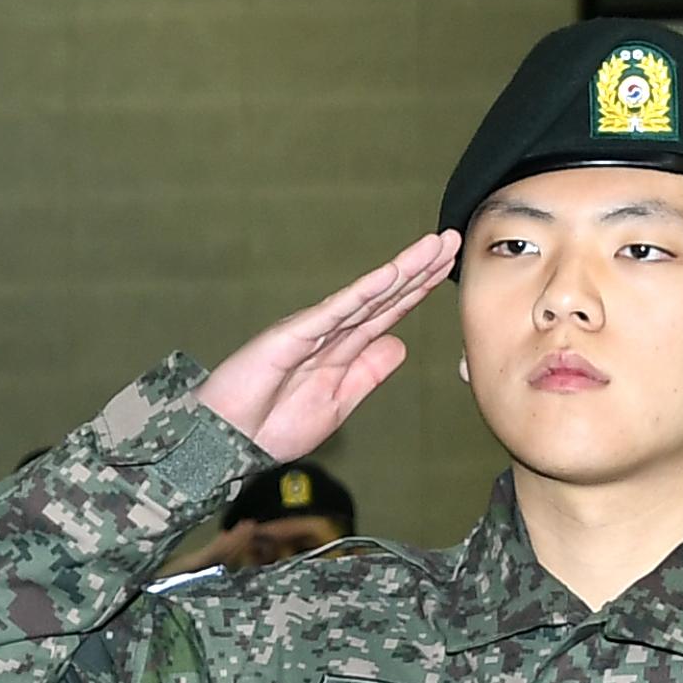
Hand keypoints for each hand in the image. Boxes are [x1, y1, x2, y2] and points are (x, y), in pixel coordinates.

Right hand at [193, 231, 460, 462]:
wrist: (229, 443)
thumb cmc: (274, 425)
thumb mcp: (338, 403)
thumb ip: (367, 373)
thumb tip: (399, 344)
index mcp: (343, 348)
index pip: (389, 312)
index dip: (419, 289)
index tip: (448, 266)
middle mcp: (331, 331)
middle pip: (384, 295)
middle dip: (419, 268)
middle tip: (453, 239)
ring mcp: (312, 330)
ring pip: (365, 296)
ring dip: (400, 271)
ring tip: (431, 247)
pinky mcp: (291, 336)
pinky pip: (334, 312)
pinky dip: (362, 294)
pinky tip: (389, 276)